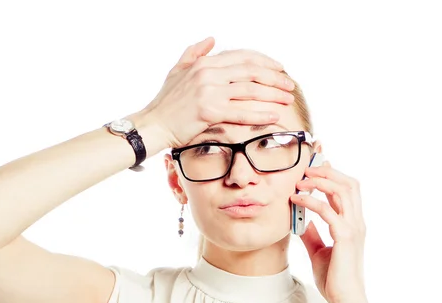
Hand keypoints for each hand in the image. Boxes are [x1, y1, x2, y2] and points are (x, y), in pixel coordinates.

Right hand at [141, 37, 295, 148]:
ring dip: (272, 94)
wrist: (152, 125)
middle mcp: (208, 73)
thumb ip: (194, 53)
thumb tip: (211, 40)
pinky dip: (260, 114)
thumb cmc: (165, 103)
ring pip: (250, 90)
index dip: (264, 61)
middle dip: (274, 77)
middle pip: (251, 71)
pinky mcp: (209, 111)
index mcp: (204, 63)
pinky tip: (274, 116)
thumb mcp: (177, 71)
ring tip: (287, 99)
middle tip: (289, 85)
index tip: (279, 69)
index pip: (242, 56)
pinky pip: (241, 111)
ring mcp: (209, 91)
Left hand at [290, 161, 368, 302]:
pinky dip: (310, 201)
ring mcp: (353, 228)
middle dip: (328, 172)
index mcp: (353, 224)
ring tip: (300, 180)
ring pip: (343, 190)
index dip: (332, 176)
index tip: (314, 167)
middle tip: (306, 169)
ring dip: (321, 180)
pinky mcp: (345, 236)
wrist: (343, 299)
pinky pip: (327, 210)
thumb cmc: (333, 278)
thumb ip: (312, 234)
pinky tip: (296, 199)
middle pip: (350, 184)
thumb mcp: (318, 251)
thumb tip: (301, 221)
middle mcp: (356, 222)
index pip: (346, 191)